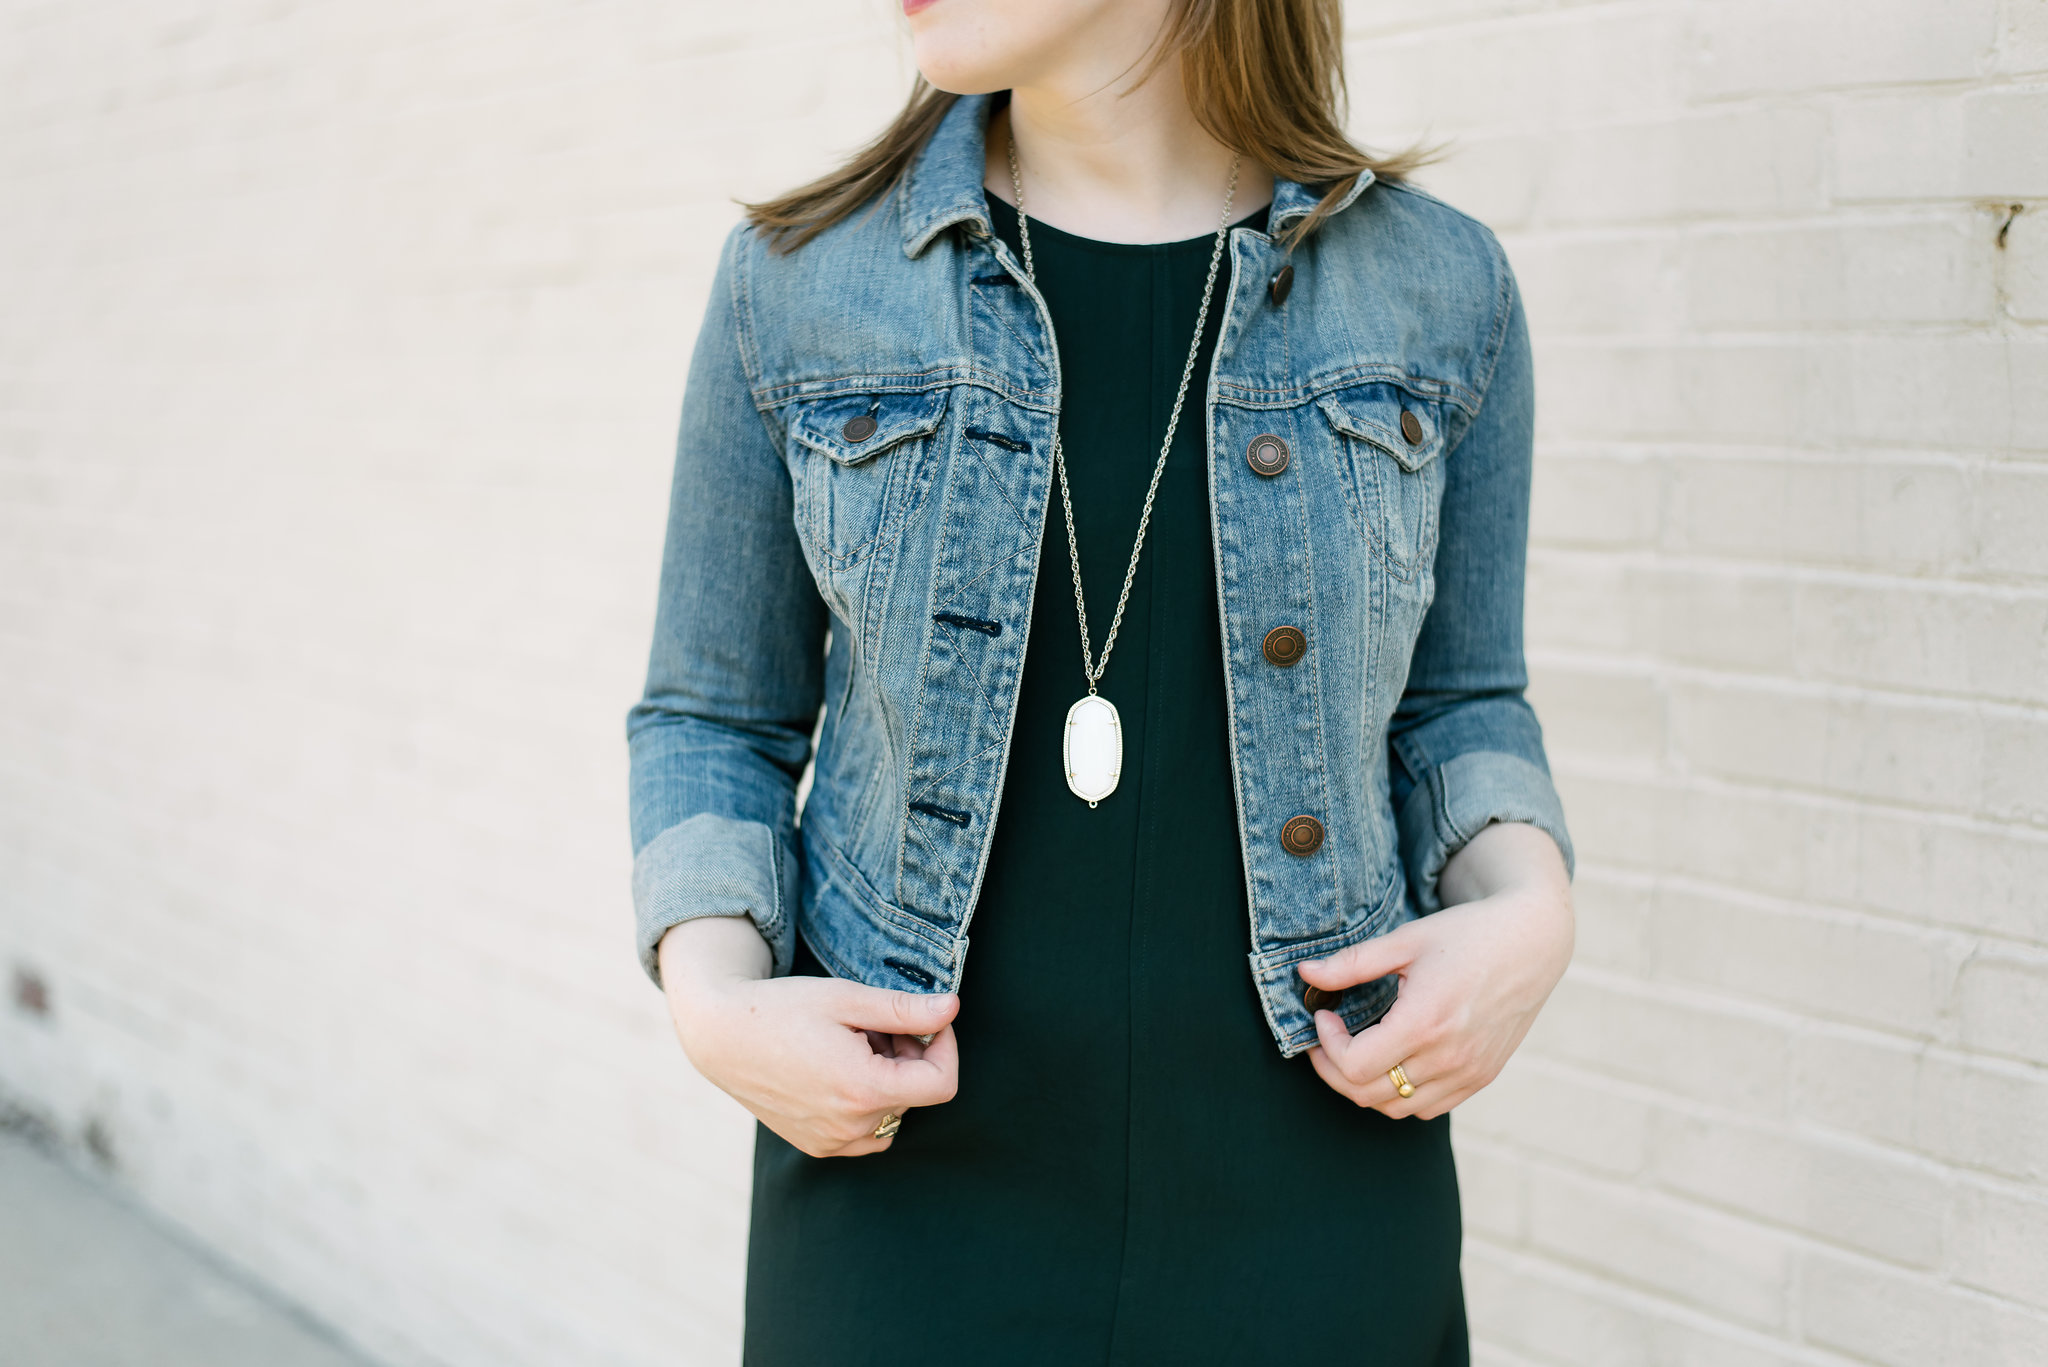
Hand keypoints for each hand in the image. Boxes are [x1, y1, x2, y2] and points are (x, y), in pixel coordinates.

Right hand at [658, 916, 960, 1156]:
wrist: (721, 1036)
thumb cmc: (782, 1009)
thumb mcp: (847, 999)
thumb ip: (906, 1010)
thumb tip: (954, 1009)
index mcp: (863, 1090)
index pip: (942, 1084)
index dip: (945, 1047)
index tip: (927, 1022)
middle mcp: (850, 1127)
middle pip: (916, 1094)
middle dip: (908, 1055)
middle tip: (870, 1024)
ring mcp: (832, 1143)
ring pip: (893, 1113)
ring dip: (888, 1080)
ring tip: (851, 1046)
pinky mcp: (817, 1147)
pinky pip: (866, 1133)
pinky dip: (866, 1103)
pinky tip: (836, 1071)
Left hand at [1298, 822, 1571, 1119]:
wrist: (1532, 942)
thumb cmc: (1468, 934)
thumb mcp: (1405, 940)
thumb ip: (1351, 963)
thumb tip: (1304, 974)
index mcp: (1426, 1021)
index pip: (1355, 1066)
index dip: (1327, 1045)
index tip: (1325, 1015)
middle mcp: (1449, 1056)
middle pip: (1368, 1094)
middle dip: (1334, 1070)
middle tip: (1326, 1041)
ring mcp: (1469, 1072)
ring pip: (1397, 1108)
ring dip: (1365, 1087)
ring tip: (1355, 1052)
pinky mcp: (1481, 1077)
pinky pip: (1428, 1108)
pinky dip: (1400, 1095)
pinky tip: (1392, 1061)